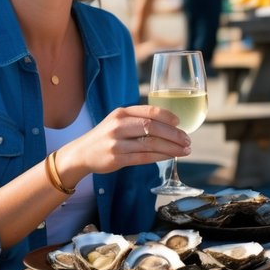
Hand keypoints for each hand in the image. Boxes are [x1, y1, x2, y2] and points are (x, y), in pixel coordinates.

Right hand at [61, 105, 190, 175]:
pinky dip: (160, 157)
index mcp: (121, 112)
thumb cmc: (106, 136)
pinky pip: (143, 157)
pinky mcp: (117, 159)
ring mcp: (117, 143)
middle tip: (188, 140)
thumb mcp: (118, 121)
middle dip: (174, 134)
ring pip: (150, 144)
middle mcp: (118, 125)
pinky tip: (171, 156)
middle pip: (152, 127)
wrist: (81, 153)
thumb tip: (169, 124)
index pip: (149, 111)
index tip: (180, 123)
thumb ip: (138, 119)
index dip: (167, 116)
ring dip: (171, 147)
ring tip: (185, 150)